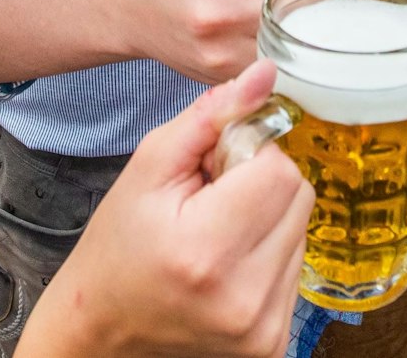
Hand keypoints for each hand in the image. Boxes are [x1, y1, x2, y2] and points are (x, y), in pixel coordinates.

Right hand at [21, 62, 312, 357]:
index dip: (249, 153)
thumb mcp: (148, 169)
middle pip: (299, 197)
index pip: (279, 170)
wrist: (103, 329)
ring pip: (303, 229)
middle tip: (211, 198)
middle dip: (261, 183)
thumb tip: (264, 75)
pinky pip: (296, 266)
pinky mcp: (274, 341)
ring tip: (216, 231)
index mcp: (206, 250)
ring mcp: (262, 327)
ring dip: (267, 218)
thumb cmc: (117, 247)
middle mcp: (243, 296)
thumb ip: (209, 117)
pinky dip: (269, 252)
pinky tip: (228, 260)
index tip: (213, 166)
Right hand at [135, 0, 327, 83]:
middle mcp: (219, 9)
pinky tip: (273, 35)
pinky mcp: (225, 76)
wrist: (137, 5)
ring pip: (299, 39)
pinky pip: (279, 63)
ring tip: (289, 9)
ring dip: (304, 24)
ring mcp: (222, 51)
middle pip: (307, 3)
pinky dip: (285, 48)